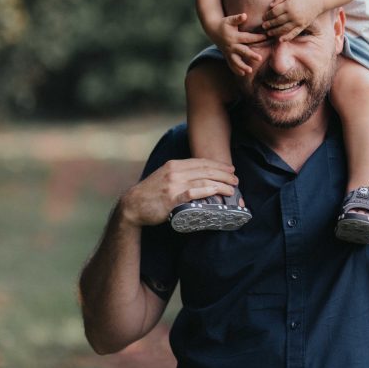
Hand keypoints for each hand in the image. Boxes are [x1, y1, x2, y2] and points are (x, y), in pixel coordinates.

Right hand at [120, 159, 238, 225]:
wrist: (132, 205)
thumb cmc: (150, 193)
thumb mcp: (164, 177)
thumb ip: (179, 175)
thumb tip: (198, 178)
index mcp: (174, 165)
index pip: (201, 162)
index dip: (218, 165)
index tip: (230, 169)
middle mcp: (175, 172)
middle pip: (205, 170)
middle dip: (224, 174)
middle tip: (236, 179)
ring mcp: (173, 185)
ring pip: (203, 180)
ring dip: (221, 184)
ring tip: (232, 189)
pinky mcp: (171, 198)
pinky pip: (193, 193)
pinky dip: (207, 191)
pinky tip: (217, 192)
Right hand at [216, 12, 266, 75]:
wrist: (213, 30)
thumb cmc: (224, 24)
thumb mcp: (230, 20)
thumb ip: (237, 18)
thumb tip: (244, 15)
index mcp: (235, 37)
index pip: (248, 38)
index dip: (257, 37)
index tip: (266, 37)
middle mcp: (232, 46)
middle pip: (243, 51)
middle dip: (251, 55)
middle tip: (259, 58)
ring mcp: (229, 52)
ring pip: (236, 61)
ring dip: (242, 66)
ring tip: (249, 71)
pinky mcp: (227, 56)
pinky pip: (231, 64)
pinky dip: (236, 69)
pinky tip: (243, 74)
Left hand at [262, 0, 322, 40]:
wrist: (318, 0)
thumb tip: (270, 6)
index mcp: (288, 5)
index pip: (274, 12)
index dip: (267, 15)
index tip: (264, 17)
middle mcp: (292, 14)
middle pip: (277, 21)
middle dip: (269, 24)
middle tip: (263, 26)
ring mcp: (298, 21)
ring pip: (283, 28)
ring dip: (275, 32)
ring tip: (269, 33)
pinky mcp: (302, 26)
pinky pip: (294, 33)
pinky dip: (287, 37)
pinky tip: (280, 40)